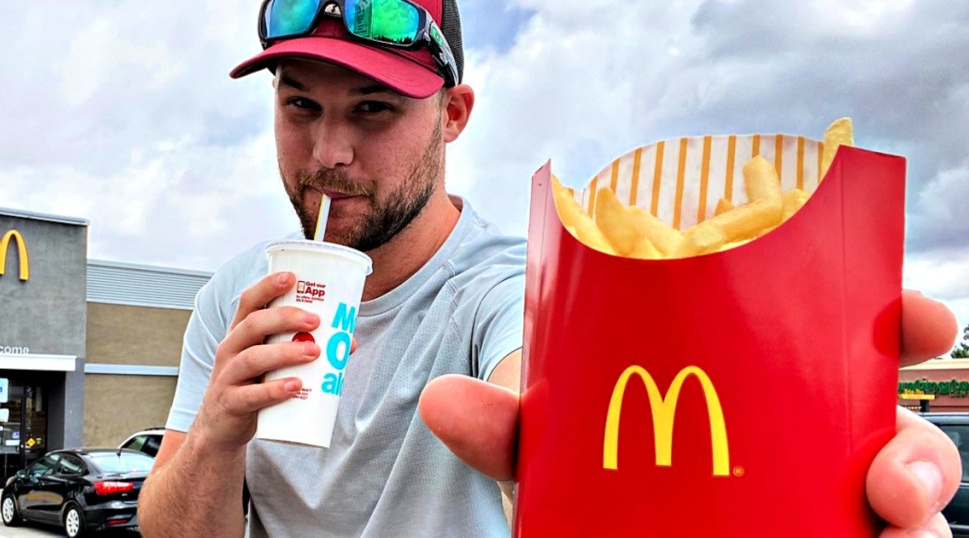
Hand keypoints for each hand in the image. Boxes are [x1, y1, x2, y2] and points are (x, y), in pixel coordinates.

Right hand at [193, 272, 320, 451]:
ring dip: (285, 353)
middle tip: (316, 321)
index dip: (267, 286)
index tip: (292, 277)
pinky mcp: (231, 404)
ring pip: (253, 358)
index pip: (249, 302)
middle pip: (253, 325)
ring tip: (314, 352)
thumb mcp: (271, 362)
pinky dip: (274, 390)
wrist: (220, 428)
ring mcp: (227, 377)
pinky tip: (295, 386)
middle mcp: (230, 349)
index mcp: (240, 333)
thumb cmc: (252, 385)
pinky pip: (251, 395)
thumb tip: (348, 341)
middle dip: (285, 318)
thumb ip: (302, 347)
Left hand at [419, 290, 961, 533]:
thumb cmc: (592, 470)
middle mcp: (810, 450)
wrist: (584, 527)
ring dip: (918, 530)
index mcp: (766, 385)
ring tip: (885, 530)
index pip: (858, 344)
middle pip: (901, 441)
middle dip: (923, 454)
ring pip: (907, 522)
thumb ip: (507, 425)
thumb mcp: (557, 443)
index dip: (901, 325)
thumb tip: (440, 398)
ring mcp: (817, 512)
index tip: (912, 320)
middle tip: (890, 475)